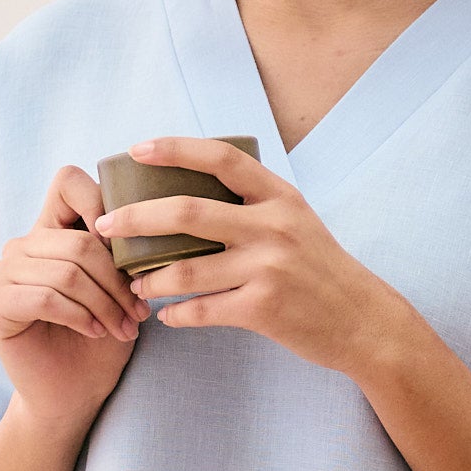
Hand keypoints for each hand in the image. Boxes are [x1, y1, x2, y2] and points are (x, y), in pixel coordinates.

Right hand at [0, 163, 140, 426]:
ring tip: (123, 328)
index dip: (102, 203)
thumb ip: (122, 255)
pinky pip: (45, 297)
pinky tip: (95, 332)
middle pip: (79, 240)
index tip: (130, 251)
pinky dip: (79, 316)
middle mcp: (23, 246)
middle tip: (139, 313)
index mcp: (53, 231)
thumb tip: (143, 228)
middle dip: (118, 280)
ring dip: (104, 303)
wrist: (73, 396)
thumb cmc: (101, 342)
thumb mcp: (121, 291)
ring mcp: (3, 273)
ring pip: (66, 270)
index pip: (68, 182)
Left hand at [94, 137, 410, 377]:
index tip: (136, 149)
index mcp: (280, 197)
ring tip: (134, 284)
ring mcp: (268, 268)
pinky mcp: (264, 309)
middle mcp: (273, 226)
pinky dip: (176, 315)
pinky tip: (166, 316)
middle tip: (105, 226)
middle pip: (187, 212)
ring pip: (185, 270)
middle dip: (136, 219)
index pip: (221, 158)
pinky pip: (201, 310)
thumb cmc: (322, 271)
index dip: (175, 149)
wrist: (364, 321)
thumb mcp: (297, 222)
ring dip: (149, 279)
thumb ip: (254, 205)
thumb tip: (191, 192)